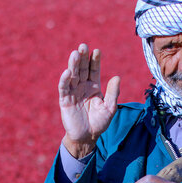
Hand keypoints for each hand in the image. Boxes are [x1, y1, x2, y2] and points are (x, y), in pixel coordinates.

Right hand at [58, 43, 119, 157]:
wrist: (87, 137)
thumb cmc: (100, 122)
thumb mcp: (110, 108)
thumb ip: (113, 93)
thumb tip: (117, 77)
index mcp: (93, 86)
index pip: (93, 70)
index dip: (94, 60)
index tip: (97, 51)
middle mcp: (82, 86)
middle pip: (82, 69)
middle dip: (83, 58)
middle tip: (83, 46)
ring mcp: (73, 92)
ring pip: (72, 75)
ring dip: (73, 64)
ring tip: (75, 53)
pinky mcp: (65, 100)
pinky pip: (64, 88)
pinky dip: (65, 80)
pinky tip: (68, 72)